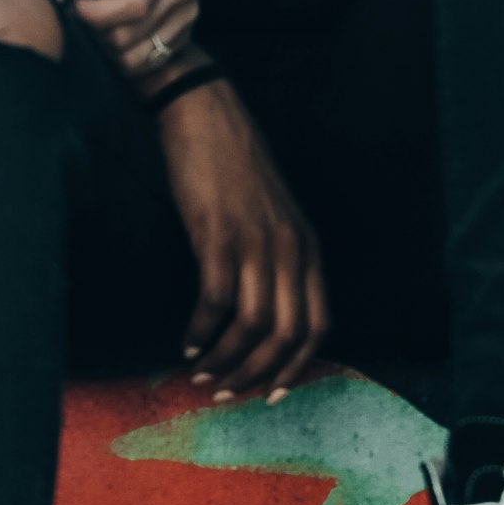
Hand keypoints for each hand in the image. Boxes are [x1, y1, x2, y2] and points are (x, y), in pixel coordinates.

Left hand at [60, 0, 197, 78]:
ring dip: (108, 45)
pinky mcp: (184, 30)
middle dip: (96, 29)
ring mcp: (188, 12)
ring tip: (99, 15)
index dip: (97, 14)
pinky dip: (123, 52)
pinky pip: (148, 61)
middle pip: (132, 36)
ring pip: (139, 56)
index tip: (75, 3)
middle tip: (83, 6)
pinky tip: (114, 25)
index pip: (134, 4)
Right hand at [159, 78, 327, 398]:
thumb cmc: (232, 161)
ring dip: (226, 359)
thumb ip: (277, 255)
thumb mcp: (272, 212)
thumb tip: (264, 308)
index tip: (271, 392)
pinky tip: (185, 341)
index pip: (318, 325)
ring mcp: (255, 242)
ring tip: (201, 373)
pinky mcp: (217, 235)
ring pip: (252, 325)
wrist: (203, 112)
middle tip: (226, 391)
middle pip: (288, 334)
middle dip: (258, 373)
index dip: (297, 367)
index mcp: (307, 247)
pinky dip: (201, 330)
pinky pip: (214, 301)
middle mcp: (289, 249)